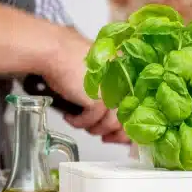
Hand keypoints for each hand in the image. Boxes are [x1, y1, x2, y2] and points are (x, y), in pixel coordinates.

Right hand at [40, 26, 128, 143]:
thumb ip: (108, 92)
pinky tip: (70, 117)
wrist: (56, 52)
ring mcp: (112, 93)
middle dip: (113, 134)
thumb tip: (113, 119)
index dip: (128, 127)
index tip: (120, 136)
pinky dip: (78, 123)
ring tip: (81, 122)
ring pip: (108, 124)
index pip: (135, 109)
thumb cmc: (71, 60)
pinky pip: (90, 122)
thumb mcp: (97, 76)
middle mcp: (123, 84)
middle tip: (105, 139)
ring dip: (93, 128)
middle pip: (124, 120)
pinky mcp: (98, 100)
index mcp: (126, 76)